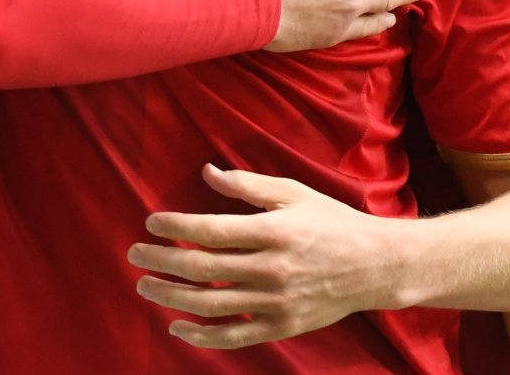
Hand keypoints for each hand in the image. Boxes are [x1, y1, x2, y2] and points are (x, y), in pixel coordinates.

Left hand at [129, 164, 409, 348]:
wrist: (374, 265)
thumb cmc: (332, 222)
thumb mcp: (294, 193)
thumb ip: (248, 185)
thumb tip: (207, 173)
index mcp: (274, 230)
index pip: (211, 229)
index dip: (176, 226)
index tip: (151, 221)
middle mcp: (272, 268)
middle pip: (203, 268)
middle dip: (162, 260)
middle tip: (134, 255)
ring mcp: (276, 301)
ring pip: (210, 304)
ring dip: (171, 296)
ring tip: (146, 286)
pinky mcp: (281, 325)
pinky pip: (233, 336)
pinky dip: (201, 336)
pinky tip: (178, 326)